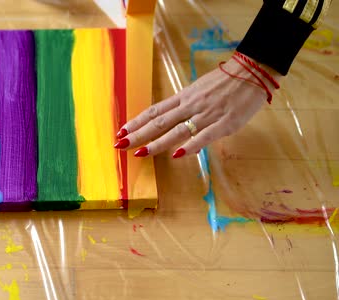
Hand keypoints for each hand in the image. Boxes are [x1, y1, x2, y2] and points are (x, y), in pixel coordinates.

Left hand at [114, 56, 281, 157]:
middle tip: (119, 145)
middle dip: (138, 135)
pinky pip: (204, 136)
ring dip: (156, 143)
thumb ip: (186, 105)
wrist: (254, 70)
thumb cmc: (227, 81)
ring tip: (139, 153)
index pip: (154, 111)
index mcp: (184, 97)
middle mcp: (190, 106)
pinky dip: (190, 146)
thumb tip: (171, 117)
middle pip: (159, 122)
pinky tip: (177, 155)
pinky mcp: (225, 123)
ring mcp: (206, 114)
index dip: (137, 122)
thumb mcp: (200, 90)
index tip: (121, 131)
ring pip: (177, 130)